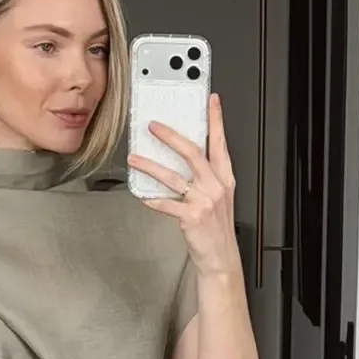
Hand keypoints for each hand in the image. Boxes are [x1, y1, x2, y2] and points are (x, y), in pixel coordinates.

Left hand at [127, 91, 237, 278]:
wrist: (220, 257)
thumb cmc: (216, 228)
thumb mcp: (218, 197)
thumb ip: (206, 176)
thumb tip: (182, 156)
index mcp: (223, 177)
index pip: (219, 142)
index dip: (215, 120)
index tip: (211, 100)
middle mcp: (215, 186)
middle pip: (192, 152)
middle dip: (171, 136)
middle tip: (153, 125)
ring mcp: (203, 201)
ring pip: (173, 176)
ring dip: (150, 166)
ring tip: (135, 159)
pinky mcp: (191, 217)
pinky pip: (166, 204)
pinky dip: (152, 199)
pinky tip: (141, 194)